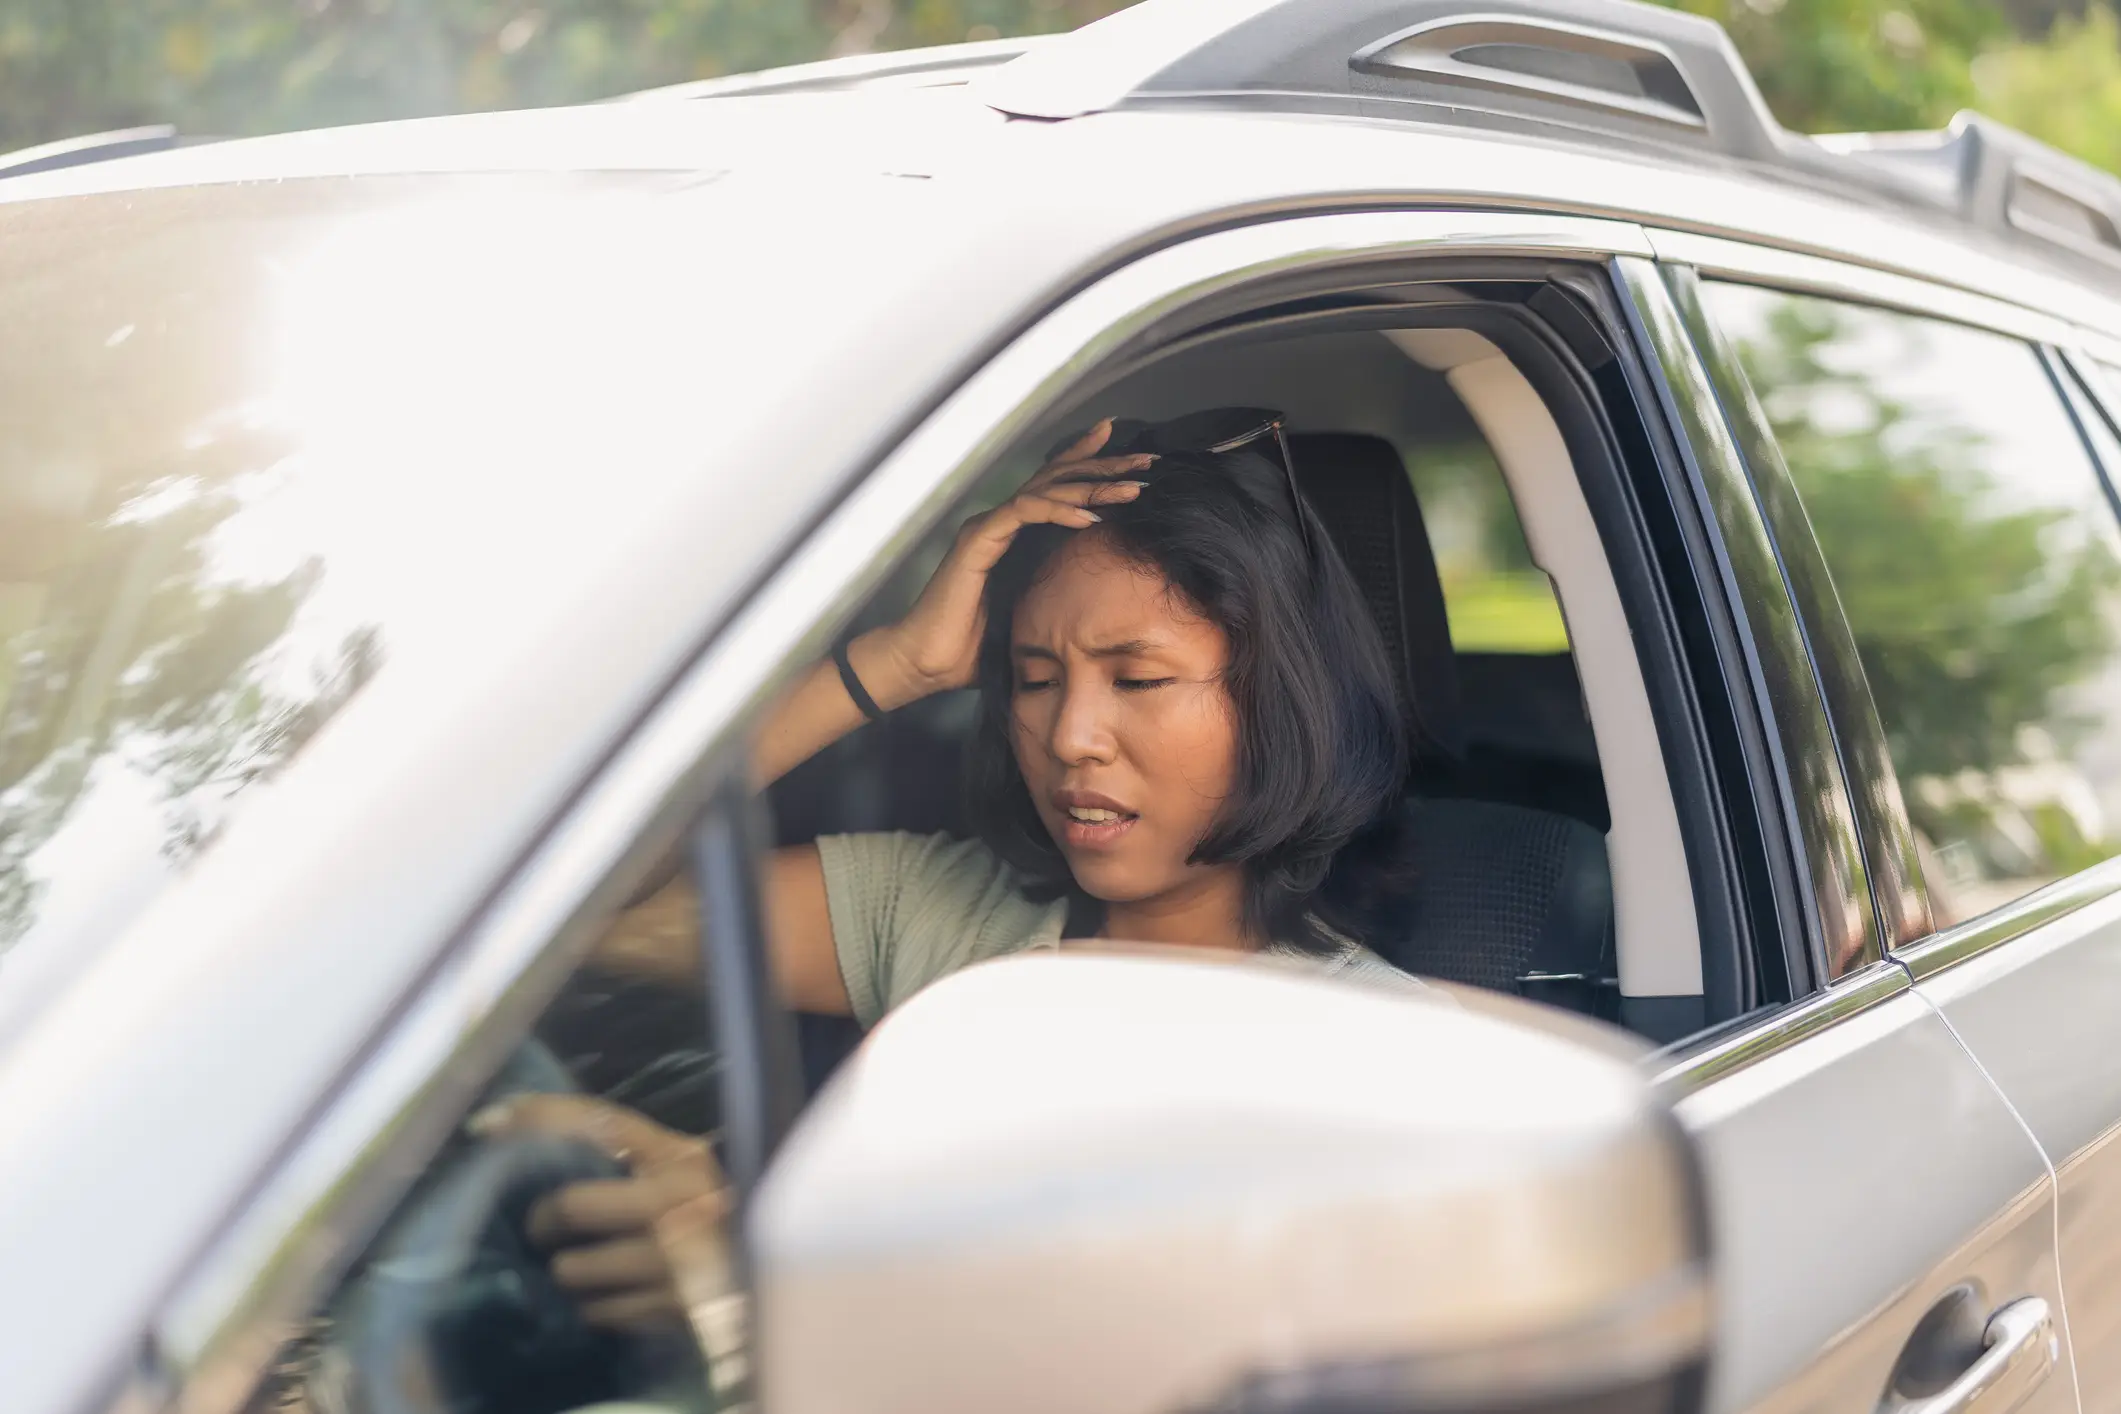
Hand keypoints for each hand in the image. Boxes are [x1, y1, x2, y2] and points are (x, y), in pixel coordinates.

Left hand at [468, 1093, 730, 1333]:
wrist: (764, 1291)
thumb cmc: (708, 1222)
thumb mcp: (678, 1173)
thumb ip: (626, 1154)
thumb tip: (527, 1130)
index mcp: (681, 1157)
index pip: (599, 1122)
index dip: (538, 1118)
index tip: (487, 1124)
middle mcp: (679, 1201)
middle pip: (571, 1204)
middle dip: (544, 1221)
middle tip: (542, 1228)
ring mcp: (676, 1261)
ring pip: (574, 1268)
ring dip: (568, 1271)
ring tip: (582, 1269)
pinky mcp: (670, 1311)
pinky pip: (597, 1311)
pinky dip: (594, 1306)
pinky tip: (609, 1297)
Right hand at [856, 418, 1152, 703]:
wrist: (926, 663)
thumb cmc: (973, 648)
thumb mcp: (1032, 620)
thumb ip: (1058, 605)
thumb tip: (1102, 619)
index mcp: (1014, 534)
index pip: (1058, 488)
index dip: (1092, 465)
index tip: (1132, 458)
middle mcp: (1001, 522)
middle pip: (1059, 478)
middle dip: (1105, 465)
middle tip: (1147, 457)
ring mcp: (987, 528)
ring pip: (1047, 490)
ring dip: (1092, 485)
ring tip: (1132, 486)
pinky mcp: (977, 541)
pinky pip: (1023, 513)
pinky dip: (1058, 511)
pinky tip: (1090, 517)